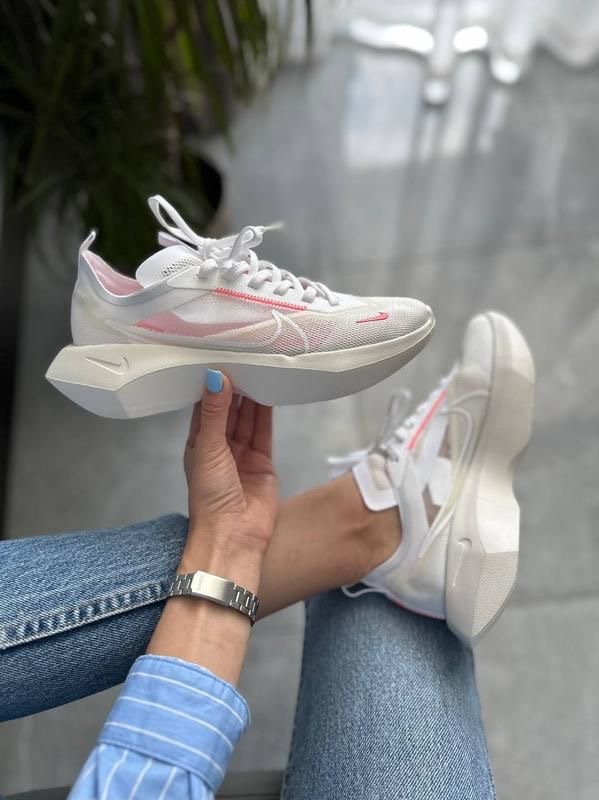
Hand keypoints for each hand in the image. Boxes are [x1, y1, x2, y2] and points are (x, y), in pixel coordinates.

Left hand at [183, 370, 277, 557]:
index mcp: (198, 444)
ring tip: (257, 367)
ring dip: (252, 396)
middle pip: (229, 409)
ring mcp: (242, 454)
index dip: (211, 384)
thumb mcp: (208, 449)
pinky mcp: (263, 460)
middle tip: (243, 356)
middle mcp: (220, 447)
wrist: (234, 536)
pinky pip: (265, 430)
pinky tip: (269, 390)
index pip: (204, 406)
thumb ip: (214, 413)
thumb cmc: (210, 497)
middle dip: (235, 386)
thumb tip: (215, 377)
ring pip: (248, 417)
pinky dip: (267, 411)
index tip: (218, 357)